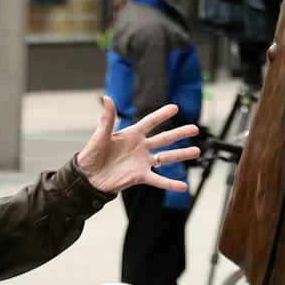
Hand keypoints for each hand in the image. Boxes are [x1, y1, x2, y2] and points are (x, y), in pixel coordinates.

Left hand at [77, 97, 199, 194]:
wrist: (87, 178)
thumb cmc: (91, 154)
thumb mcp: (100, 136)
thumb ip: (107, 118)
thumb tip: (107, 98)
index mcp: (132, 134)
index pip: (150, 122)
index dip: (162, 114)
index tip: (175, 107)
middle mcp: (140, 147)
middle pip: (164, 138)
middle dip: (180, 133)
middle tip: (195, 128)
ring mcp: (142, 162)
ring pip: (166, 157)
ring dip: (181, 154)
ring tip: (197, 151)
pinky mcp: (140, 176)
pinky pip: (158, 180)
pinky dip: (171, 183)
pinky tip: (184, 186)